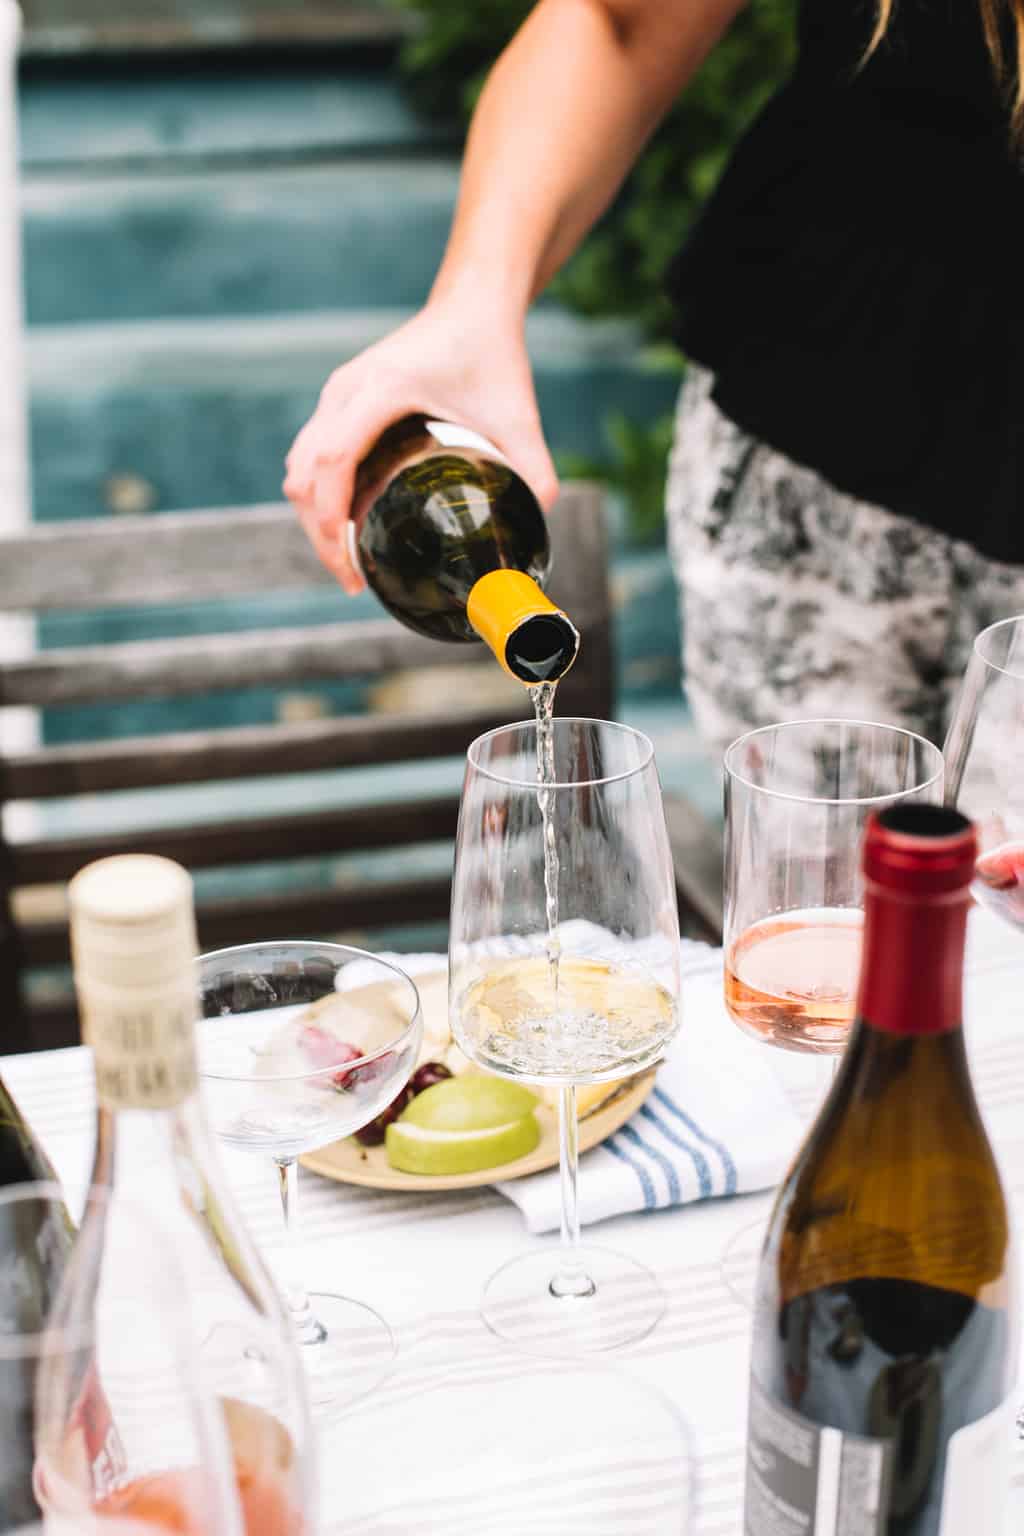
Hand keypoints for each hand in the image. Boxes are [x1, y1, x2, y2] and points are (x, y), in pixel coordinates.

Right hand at [283, 298, 558, 592]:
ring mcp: (337, 394)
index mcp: (380, 389)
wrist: (472, 303)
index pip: (333, 460)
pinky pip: (311, 454)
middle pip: (303, 472)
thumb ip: (535, 470)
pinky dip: (319, 494)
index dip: (331, 517)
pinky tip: (349, 525)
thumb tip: (538, 524)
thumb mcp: (520, 415)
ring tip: (349, 561)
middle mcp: (346, 390)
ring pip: (300, 466)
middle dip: (319, 532)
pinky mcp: (339, 401)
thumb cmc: (492, 352)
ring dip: (314, 516)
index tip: (350, 562)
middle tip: (353, 579)